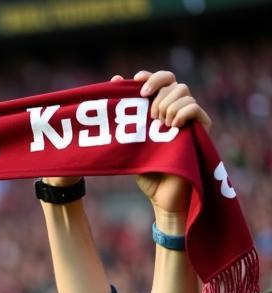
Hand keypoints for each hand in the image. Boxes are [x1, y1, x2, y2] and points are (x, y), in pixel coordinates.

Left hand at [130, 70, 210, 219]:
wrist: (160, 194)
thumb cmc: (144, 168)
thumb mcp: (129, 140)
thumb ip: (125, 115)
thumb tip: (113, 82)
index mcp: (160, 109)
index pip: (161, 80)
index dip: (150, 76)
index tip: (136, 80)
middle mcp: (177, 110)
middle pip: (173, 81)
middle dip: (157, 92)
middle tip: (148, 114)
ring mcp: (190, 119)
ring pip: (183, 91)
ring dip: (167, 105)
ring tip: (159, 126)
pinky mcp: (200, 130)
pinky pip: (194, 108)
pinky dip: (181, 113)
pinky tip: (172, 127)